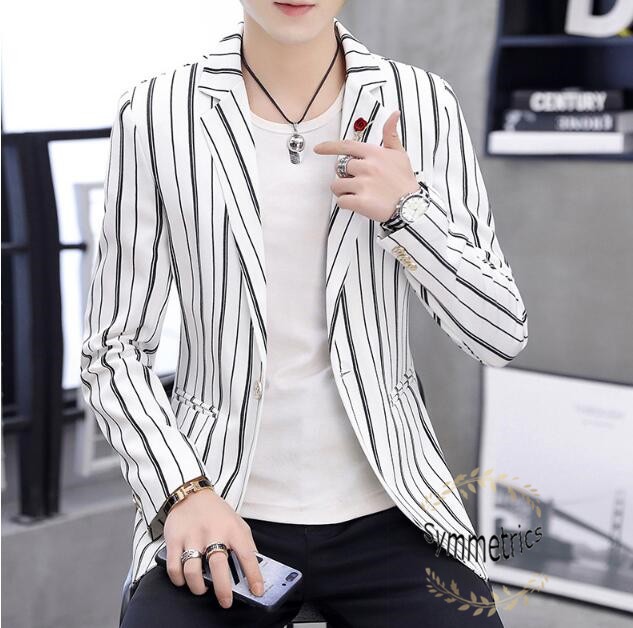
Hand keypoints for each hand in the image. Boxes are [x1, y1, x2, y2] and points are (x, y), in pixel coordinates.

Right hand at [163, 489, 263, 608]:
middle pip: (218, 566)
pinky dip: (179, 580)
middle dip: (223, 589)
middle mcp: (213, 532)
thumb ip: (245, 545)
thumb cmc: (217, 513)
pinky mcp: (175, 539)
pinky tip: (185, 579)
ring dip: (198, 587)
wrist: (191, 493)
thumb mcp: (237, 523)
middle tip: (226, 601)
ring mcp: (192, 536)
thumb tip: (255, 569)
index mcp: (232, 529)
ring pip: (193, 571)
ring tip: (203, 589)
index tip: (257, 591)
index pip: (247, 554)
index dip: (253, 575)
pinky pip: (174, 567)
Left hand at [313, 110, 419, 221]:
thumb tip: (394, 114)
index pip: (346, 146)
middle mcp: (366, 167)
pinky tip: (357, 204)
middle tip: (358, 183)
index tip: (318, 149)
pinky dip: (345, 204)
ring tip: (357, 194)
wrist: (412, 206)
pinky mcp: (360, 202)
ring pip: (337, 186)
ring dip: (343, 191)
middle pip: (340, 168)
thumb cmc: (405, 181)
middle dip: (344, 175)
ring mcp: (363, 184)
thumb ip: (391, 134)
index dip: (329, 147)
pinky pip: (341, 201)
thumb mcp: (400, 154)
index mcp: (374, 153)